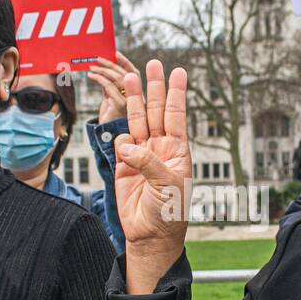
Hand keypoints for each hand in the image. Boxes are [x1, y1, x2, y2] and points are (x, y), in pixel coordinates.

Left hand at [87, 51, 139, 123]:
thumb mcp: (109, 99)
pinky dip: (100, 79)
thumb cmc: (109, 119)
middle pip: (125, 74)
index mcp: (137, 94)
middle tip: (98, 59)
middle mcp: (138, 97)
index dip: (125, 62)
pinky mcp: (120, 105)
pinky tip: (92, 76)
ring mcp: (131, 102)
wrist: (106, 136)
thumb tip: (102, 73)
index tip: (115, 53)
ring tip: (91, 67)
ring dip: (103, 70)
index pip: (134, 74)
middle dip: (111, 64)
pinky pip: (110, 87)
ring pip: (118, 79)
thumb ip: (109, 87)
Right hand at [114, 59, 191, 293]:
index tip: (179, 72)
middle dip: (155, 88)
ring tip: (132, 77)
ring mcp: (143, 156)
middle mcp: (161, 149)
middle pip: (157, 111)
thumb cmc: (169, 212)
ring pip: (138, 121)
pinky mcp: (125, 166)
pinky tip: (124, 132)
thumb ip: (148, 163)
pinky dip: (121, 135)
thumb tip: (128, 146)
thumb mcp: (167, 185)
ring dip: (136, 100)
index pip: (177, 115)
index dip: (177, 93)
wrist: (151, 235)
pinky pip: (122, 144)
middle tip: (154, 64)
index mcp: (178, 151)